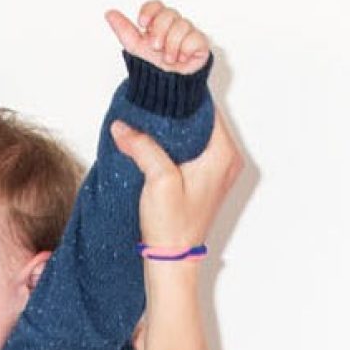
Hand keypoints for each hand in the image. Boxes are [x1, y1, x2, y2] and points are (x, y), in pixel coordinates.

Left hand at [104, 0, 211, 75]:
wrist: (165, 88)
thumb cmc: (153, 66)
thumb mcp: (135, 47)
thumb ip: (124, 29)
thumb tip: (110, 13)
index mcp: (159, 23)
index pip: (156, 5)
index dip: (150, 11)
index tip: (142, 24)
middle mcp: (174, 25)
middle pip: (169, 13)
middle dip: (160, 31)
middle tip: (155, 47)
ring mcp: (189, 33)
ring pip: (182, 25)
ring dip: (171, 45)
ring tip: (168, 58)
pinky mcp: (200, 45)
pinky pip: (195, 38)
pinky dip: (185, 50)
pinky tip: (181, 59)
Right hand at [116, 104, 243, 257]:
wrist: (172, 260)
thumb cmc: (173, 227)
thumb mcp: (157, 180)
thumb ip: (142, 146)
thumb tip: (124, 127)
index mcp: (223, 155)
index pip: (206, 108)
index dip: (182, 97)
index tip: (161, 89)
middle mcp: (226, 160)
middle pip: (201, 119)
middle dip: (175, 111)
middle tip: (150, 103)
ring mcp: (217, 171)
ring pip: (195, 134)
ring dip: (173, 128)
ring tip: (149, 121)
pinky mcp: (205, 180)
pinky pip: (192, 149)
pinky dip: (175, 143)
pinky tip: (155, 142)